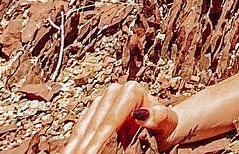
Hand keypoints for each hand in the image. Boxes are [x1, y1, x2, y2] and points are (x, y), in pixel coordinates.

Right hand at [63, 82, 179, 151]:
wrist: (161, 126)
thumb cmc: (165, 123)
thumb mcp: (167, 121)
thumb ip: (159, 116)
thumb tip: (142, 114)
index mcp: (131, 91)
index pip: (110, 119)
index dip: (99, 139)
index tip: (92, 153)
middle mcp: (114, 92)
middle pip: (95, 123)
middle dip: (86, 145)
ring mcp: (103, 101)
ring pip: (84, 125)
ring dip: (76, 144)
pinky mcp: (94, 111)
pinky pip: (81, 128)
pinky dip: (75, 142)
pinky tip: (71, 152)